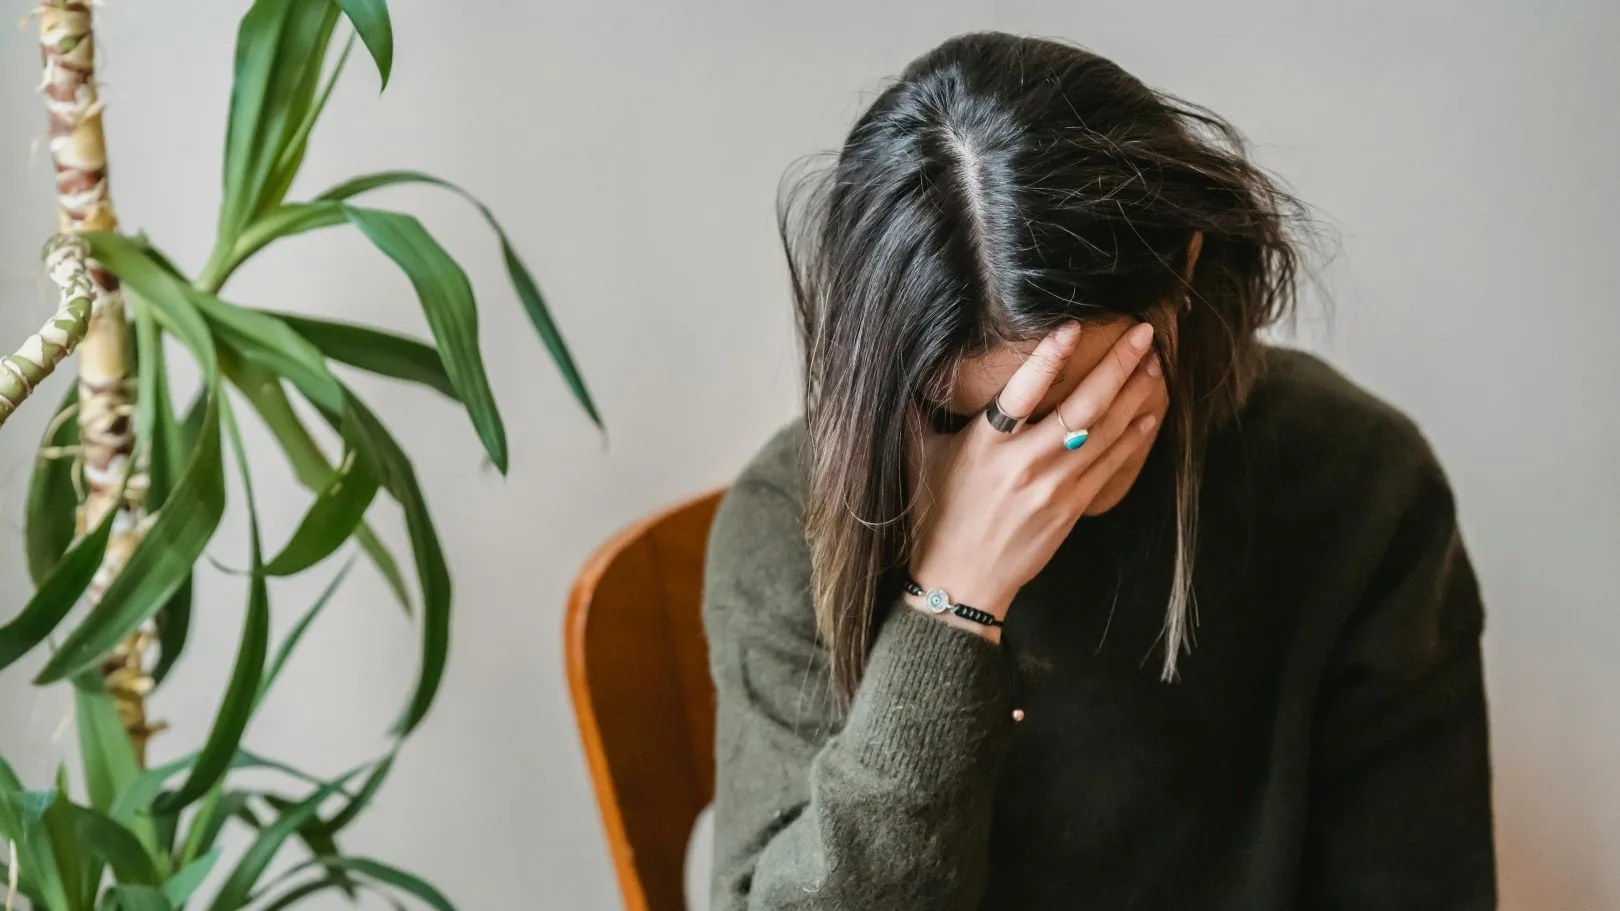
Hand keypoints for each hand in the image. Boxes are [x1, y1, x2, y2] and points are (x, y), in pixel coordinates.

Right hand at [908, 321, 1163, 641]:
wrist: (961, 580)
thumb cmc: (935, 516)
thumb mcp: (918, 458)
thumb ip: (919, 412)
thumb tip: (910, 367)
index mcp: (985, 445)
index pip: (1021, 392)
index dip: (1048, 358)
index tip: (1072, 327)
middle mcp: (1023, 464)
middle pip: (1082, 407)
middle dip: (1117, 366)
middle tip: (1143, 333)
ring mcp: (1053, 487)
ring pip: (1104, 431)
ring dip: (1134, 394)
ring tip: (1153, 363)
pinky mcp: (1071, 508)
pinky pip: (1109, 465)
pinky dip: (1132, 437)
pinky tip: (1149, 413)